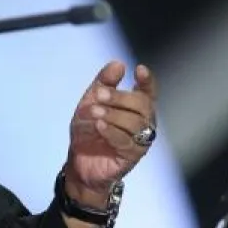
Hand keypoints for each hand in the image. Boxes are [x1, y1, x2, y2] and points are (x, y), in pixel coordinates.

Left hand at [67, 61, 157, 200]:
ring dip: (114, 114)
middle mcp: (144, 123)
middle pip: (143, 105)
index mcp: (137, 108)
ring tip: (95, 112)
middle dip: (120, 97)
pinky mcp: (132, 156)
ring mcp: (140, 141)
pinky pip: (126, 141)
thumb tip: (118, 64)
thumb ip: (104, 83)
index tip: (139, 69)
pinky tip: (100, 126)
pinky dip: (112, 131)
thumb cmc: (89, 131)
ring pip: (136, 123)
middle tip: (99, 94)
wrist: (79, 163)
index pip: (149, 92)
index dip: (148, 81)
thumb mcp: (91, 102)